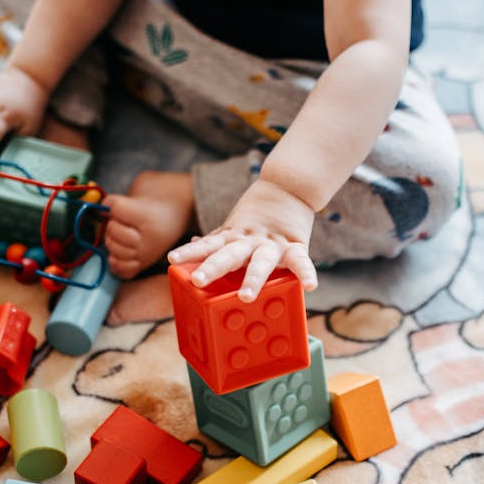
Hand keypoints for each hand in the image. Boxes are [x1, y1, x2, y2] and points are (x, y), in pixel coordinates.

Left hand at [167, 179, 317, 302]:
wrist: (290, 186)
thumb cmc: (260, 213)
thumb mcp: (235, 225)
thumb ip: (218, 238)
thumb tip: (196, 243)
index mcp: (233, 237)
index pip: (208, 245)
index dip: (190, 252)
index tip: (173, 260)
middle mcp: (249, 241)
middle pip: (228, 255)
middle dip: (213, 267)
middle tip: (198, 280)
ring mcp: (272, 244)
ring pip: (261, 261)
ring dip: (253, 278)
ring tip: (246, 296)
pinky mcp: (295, 246)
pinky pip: (300, 262)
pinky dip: (306, 273)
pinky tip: (310, 286)